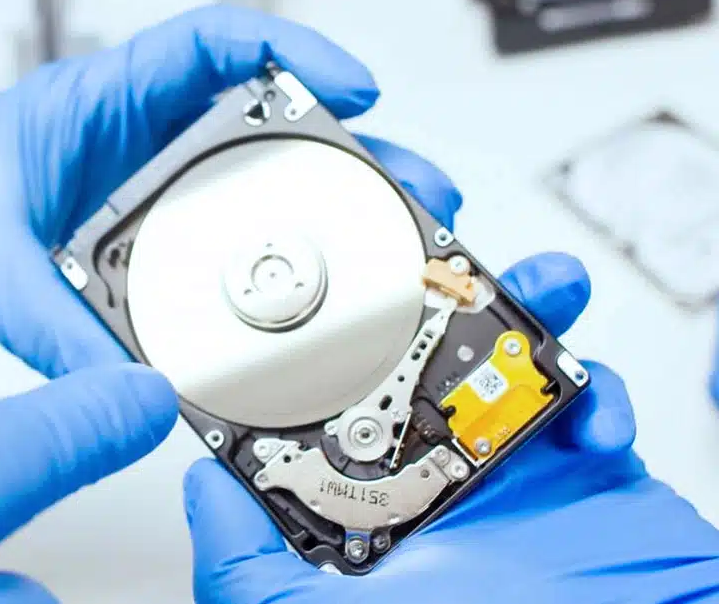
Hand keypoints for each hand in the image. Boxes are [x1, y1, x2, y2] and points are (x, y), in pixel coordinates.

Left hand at [0, 4, 463, 377]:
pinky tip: (305, 285)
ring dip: (324, 201)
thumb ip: (48, 327)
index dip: (293, 52)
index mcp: (99, 100)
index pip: (212, 43)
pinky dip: (267, 251)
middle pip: (265, 116)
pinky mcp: (144, 226)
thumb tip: (122, 388)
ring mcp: (146, 180)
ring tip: (385, 241)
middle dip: (345, 148)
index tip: (352, 89)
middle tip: (406, 189)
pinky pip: (222, 229)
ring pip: (255, 173)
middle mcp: (137, 132)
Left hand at [185, 254, 718, 603]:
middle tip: (432, 242)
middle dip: (429, 279)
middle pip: (420, 346)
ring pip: (506, 351)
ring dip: (522, 303)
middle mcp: (426, 465)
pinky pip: (593, 402)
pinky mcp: (580, 470)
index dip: (325, 328)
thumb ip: (245, 558)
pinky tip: (584, 411)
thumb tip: (204, 489)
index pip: (327, 392)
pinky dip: (598, 390)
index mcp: (358, 490)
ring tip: (529, 289)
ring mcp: (503, 462)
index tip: (330, 275)